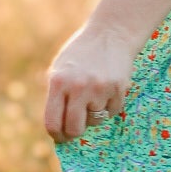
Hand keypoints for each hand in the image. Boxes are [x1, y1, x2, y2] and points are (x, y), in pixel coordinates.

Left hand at [42, 19, 139, 140]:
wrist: (110, 34)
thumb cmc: (80, 55)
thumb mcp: (59, 70)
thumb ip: (55, 96)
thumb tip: (56, 129)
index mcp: (58, 82)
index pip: (52, 122)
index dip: (56, 135)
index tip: (60, 136)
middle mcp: (78, 87)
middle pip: (74, 129)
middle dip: (74, 133)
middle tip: (76, 129)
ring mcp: (99, 89)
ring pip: (95, 121)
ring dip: (94, 113)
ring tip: (94, 94)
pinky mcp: (118, 89)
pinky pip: (111, 112)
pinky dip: (109, 106)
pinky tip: (107, 89)